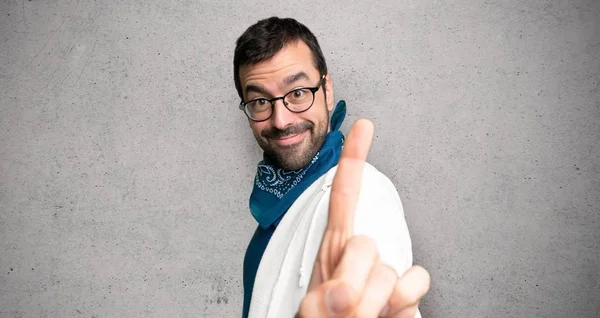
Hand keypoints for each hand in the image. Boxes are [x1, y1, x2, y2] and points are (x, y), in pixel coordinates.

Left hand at [296, 119, 429, 316]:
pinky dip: (402, 303)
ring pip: (389, 271)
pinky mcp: (407, 292)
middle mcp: (361, 254)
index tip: (363, 125)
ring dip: (370, 304)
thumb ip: (323, 299)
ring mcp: (386, 272)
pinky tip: (388, 314)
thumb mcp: (313, 310)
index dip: (354, 158)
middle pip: (364, 244)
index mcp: (333, 247)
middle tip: (340, 308)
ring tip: (358, 317)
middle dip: (350, 281)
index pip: (344, 194)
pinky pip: (417, 283)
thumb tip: (343, 295)